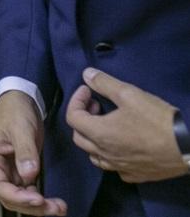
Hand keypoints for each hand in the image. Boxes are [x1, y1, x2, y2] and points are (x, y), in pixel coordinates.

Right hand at [0, 91, 66, 214]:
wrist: (22, 100)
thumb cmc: (15, 111)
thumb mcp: (21, 128)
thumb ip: (25, 151)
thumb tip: (30, 175)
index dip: (18, 197)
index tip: (38, 199)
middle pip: (9, 197)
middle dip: (31, 206)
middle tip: (55, 208)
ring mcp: (8, 171)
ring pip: (20, 198)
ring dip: (38, 206)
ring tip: (59, 207)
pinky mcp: (21, 171)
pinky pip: (28, 192)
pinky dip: (40, 200)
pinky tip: (54, 201)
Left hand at [66, 68, 187, 182]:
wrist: (188, 147)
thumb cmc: (158, 120)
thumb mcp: (130, 94)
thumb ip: (105, 84)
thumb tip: (86, 75)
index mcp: (100, 134)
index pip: (72, 117)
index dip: (76, 100)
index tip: (88, 91)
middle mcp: (105, 154)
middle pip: (79, 137)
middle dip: (83, 118)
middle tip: (97, 105)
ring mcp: (120, 167)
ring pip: (94, 155)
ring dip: (93, 138)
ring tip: (106, 124)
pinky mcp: (135, 175)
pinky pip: (113, 167)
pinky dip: (110, 154)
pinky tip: (122, 144)